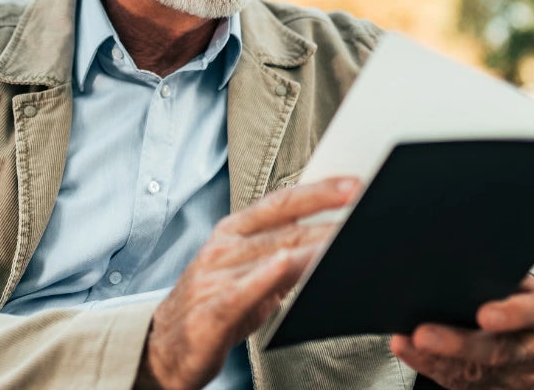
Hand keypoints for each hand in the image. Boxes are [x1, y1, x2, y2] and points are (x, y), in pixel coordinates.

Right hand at [135, 177, 358, 389]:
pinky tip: (286, 263)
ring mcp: (215, 277)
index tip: (354, 185)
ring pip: (272, 255)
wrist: (166, 347)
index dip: (319, 191)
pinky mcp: (212, 311)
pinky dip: (265, 275)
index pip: (281, 203)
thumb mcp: (248, 274)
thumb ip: (282, 255)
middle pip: (285, 228)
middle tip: (367, 210)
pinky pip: (243, 290)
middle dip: (329, 219)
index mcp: (231, 232)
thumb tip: (327, 240)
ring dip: (312, 247)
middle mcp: (223, 248)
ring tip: (348, 240)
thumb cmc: (213, 306)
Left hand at [390, 275, 533, 389]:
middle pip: (500, 350)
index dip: (513, 314)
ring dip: (436, 359)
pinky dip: (431, 366)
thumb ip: (493, 273)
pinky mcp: (496, 388)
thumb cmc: (507, 291)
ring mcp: (519, 373)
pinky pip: (461, 383)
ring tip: (407, 343)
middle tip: (424, 335)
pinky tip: (411, 352)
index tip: (484, 314)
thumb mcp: (510, 276)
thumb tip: (454, 263)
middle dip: (458, 344)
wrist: (520, 323)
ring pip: (477, 373)